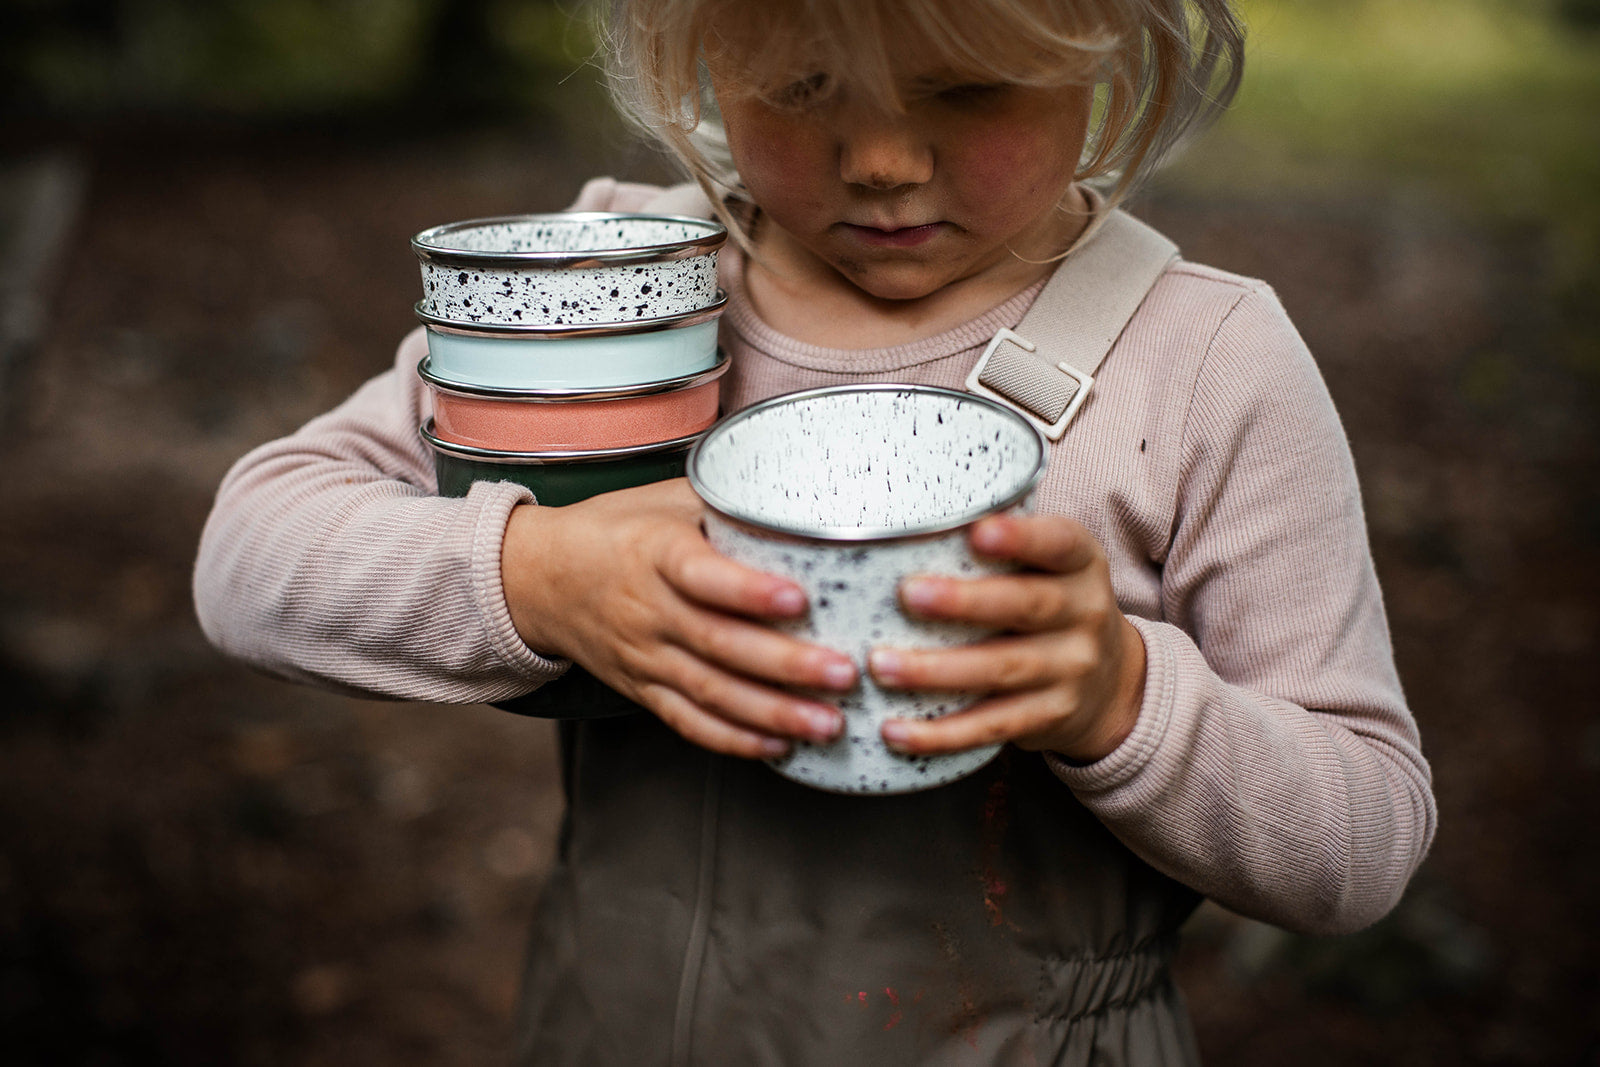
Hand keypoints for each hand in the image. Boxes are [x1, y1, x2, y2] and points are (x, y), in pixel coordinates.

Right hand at [499, 479, 855, 758]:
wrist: (538, 578)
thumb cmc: (616, 529)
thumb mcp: (663, 499)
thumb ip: (727, 500)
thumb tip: (808, 493)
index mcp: (653, 553)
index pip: (701, 574)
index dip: (748, 590)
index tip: (799, 599)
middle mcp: (647, 609)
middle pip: (718, 644)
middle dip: (786, 664)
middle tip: (844, 673)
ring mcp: (643, 656)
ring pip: (711, 692)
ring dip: (773, 713)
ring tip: (828, 723)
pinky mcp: (642, 689)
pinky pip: (688, 722)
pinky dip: (734, 739)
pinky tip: (780, 746)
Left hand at [868, 513, 1144, 763]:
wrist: (1112, 683)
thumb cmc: (1051, 604)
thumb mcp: (1051, 566)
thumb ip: (1003, 543)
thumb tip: (901, 519)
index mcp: (1081, 564)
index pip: (1059, 544)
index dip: (1021, 538)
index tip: (977, 533)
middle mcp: (1084, 614)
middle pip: (1026, 607)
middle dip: (965, 602)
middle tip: (909, 594)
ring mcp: (1070, 670)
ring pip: (1002, 670)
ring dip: (937, 670)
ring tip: (882, 665)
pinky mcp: (1049, 717)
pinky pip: (992, 726)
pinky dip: (941, 733)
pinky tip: (895, 731)